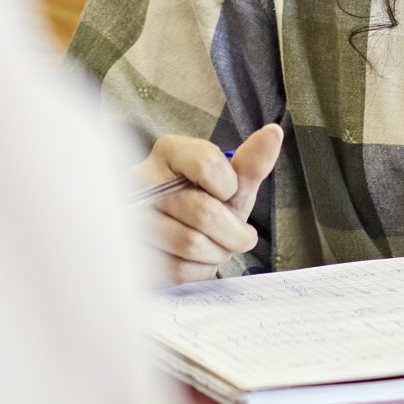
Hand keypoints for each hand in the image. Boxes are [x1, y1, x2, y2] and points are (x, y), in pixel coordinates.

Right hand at [137, 124, 283, 283]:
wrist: (173, 237)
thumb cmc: (205, 204)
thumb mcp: (230, 184)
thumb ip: (251, 163)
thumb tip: (274, 132)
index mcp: (169, 152)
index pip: (207, 163)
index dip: (230, 187)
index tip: (228, 193)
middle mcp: (141, 179)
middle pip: (204, 211)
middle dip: (233, 233)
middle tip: (238, 237)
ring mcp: (129, 217)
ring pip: (190, 243)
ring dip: (216, 253)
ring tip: (215, 247)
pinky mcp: (130, 253)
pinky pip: (176, 269)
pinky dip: (198, 270)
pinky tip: (196, 261)